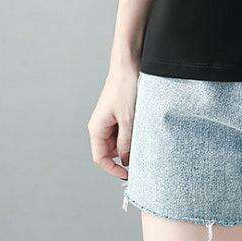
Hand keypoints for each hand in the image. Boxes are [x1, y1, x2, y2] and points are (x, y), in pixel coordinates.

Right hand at [87, 63, 138, 179]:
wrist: (129, 64)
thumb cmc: (126, 89)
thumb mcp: (129, 119)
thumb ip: (127, 142)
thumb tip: (126, 161)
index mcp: (97, 129)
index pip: (101, 158)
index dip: (113, 169)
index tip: (128, 175)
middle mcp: (101, 126)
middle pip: (111, 151)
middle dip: (125, 155)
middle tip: (142, 155)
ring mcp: (110, 119)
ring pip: (120, 140)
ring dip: (131, 142)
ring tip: (144, 136)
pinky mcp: (119, 113)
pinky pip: (125, 129)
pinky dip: (134, 132)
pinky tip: (144, 127)